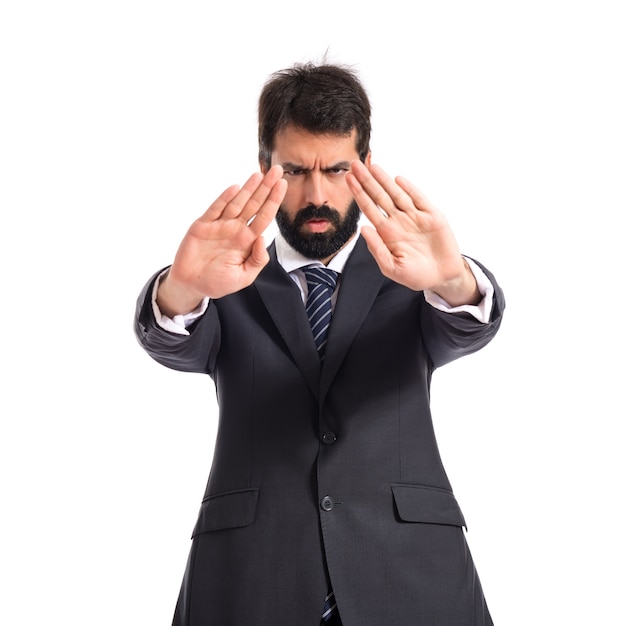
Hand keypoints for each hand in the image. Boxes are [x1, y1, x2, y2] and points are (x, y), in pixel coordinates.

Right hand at [158, 165, 286, 315]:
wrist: (192, 285)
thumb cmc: (218, 282)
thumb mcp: (244, 277)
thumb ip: (257, 260)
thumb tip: (264, 238)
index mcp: (247, 240)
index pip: (264, 217)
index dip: (273, 201)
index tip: (283, 185)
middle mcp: (235, 229)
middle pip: (254, 205)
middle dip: (265, 188)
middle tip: (276, 171)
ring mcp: (219, 226)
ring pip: (237, 203)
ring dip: (248, 188)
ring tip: (259, 174)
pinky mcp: (203, 226)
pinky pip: (215, 209)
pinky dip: (224, 199)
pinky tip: (235, 188)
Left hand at [346, 161, 479, 305]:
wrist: (442, 278)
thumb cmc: (416, 275)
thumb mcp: (391, 267)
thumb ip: (377, 249)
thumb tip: (363, 229)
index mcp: (387, 233)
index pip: (369, 209)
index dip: (359, 194)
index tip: (348, 180)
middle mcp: (399, 221)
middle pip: (380, 197)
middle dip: (367, 181)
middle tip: (355, 165)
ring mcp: (415, 217)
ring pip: (397, 194)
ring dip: (385, 180)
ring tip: (372, 166)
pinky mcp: (432, 216)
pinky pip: (419, 199)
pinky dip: (409, 189)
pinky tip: (397, 180)